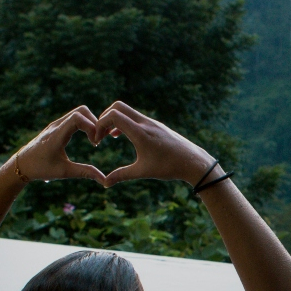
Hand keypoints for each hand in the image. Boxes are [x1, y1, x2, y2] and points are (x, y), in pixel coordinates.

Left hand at [16, 106, 107, 184]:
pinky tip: (87, 138)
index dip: (92, 127)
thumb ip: (85, 173)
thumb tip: (104, 180)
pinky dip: (84, 124)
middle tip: (97, 140)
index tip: (95, 143)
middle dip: (94, 123)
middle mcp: (56, 125)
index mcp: (57, 136)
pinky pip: (74, 117)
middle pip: (82, 111)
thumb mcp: (64, 172)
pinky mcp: (56, 125)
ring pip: (78, 112)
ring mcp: (56, 124)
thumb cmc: (41, 169)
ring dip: (90, 123)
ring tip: (94, 140)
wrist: (22, 164)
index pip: (78, 118)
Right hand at [94, 102, 212, 185]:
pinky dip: (124, 122)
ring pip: (127, 111)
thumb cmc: (168, 167)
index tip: (97, 140)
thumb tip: (104, 183)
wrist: (192, 161)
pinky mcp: (155, 125)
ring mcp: (151, 122)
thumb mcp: (142, 172)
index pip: (113, 116)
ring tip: (108, 136)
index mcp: (140, 132)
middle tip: (99, 135)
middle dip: (104, 118)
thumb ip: (121, 175)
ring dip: (114, 120)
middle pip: (117, 106)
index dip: (99, 125)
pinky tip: (120, 136)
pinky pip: (135, 117)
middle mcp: (145, 123)